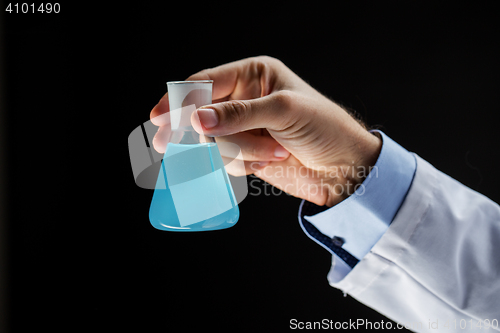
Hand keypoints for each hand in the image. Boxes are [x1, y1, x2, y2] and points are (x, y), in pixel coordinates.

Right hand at [150, 56, 380, 206]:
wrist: (346, 168)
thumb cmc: (325, 128)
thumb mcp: (284, 111)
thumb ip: (239, 115)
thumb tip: (197, 119)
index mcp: (254, 76)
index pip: (207, 83)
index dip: (180, 98)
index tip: (158, 116)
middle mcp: (245, 100)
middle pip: (201, 113)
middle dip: (195, 130)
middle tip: (165, 143)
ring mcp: (243, 129)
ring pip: (213, 142)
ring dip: (241, 152)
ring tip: (273, 152)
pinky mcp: (246, 154)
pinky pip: (225, 162)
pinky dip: (245, 165)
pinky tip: (270, 161)